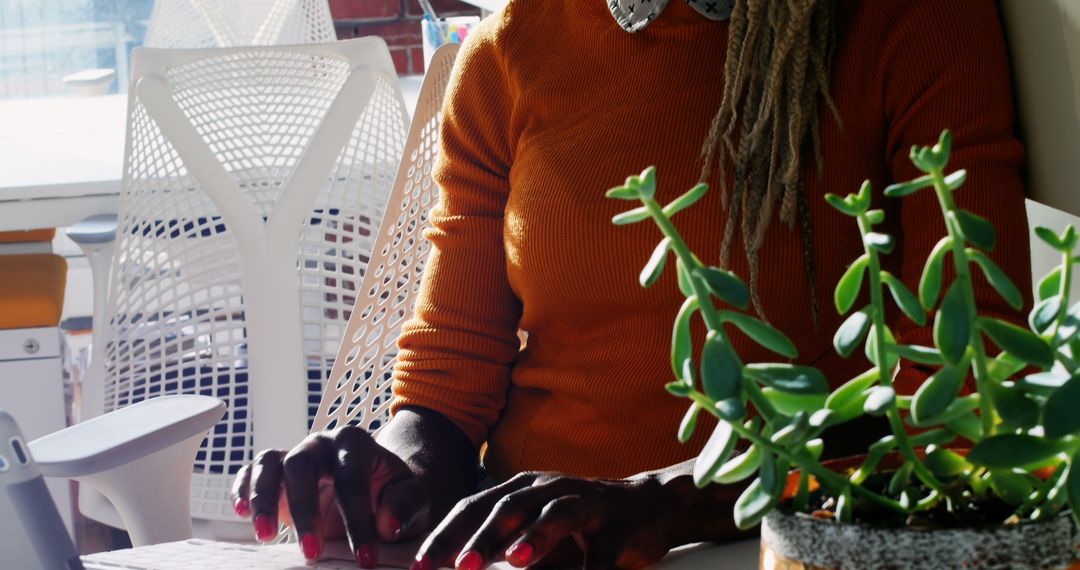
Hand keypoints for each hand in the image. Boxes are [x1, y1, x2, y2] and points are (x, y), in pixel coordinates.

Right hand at [230, 426, 429, 566]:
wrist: (374, 490)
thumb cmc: (392, 494)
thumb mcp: (412, 499)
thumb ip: (406, 506)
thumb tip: (388, 525)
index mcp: (356, 444)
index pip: (352, 477)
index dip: (357, 518)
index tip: (364, 557)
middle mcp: (321, 443)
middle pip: (302, 463)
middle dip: (305, 509)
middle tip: (312, 552)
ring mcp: (294, 454)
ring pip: (270, 464)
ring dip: (264, 500)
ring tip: (266, 536)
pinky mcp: (274, 472)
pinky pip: (251, 472)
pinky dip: (242, 490)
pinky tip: (241, 514)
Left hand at [413, 472, 676, 569]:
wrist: (652, 504)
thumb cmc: (580, 520)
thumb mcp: (535, 526)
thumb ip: (500, 543)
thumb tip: (459, 566)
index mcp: (522, 489)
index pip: (474, 507)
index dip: (446, 535)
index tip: (420, 565)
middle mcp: (549, 488)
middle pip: (508, 506)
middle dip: (480, 536)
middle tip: (459, 567)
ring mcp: (585, 504)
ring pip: (555, 515)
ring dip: (534, 537)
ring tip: (514, 560)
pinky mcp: (617, 528)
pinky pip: (600, 552)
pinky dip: (587, 567)